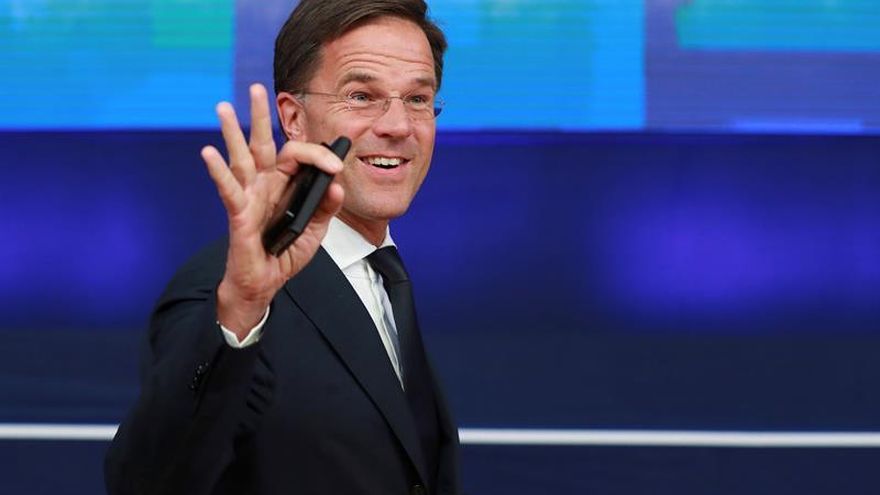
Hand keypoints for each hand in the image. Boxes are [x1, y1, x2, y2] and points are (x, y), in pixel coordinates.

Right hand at [200, 84, 344, 337]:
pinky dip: (218, 171)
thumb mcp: (314, 231)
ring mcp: (249, 197)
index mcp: (283, 186)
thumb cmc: (284, 256)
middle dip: (259, 115)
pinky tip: (208, 152)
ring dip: (232, 132)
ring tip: (223, 107)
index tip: (336, 164)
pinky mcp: (238, 215)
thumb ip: (325, 208)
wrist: (264, 284)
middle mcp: (263, 185)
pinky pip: (228, 190)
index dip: (317, 155)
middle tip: (255, 88)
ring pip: (240, 158)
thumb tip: (336, 185)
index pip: (297, 157)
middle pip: (262, 144)